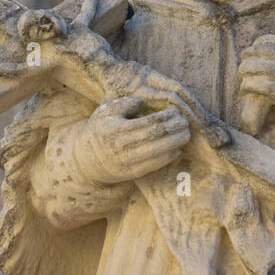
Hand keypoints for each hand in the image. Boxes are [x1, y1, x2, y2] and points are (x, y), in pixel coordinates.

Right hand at [72, 96, 190, 185]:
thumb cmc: (101, 129)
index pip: (145, 122)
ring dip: (174, 143)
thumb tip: (143, 102)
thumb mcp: (105, 111)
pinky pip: (153, 166)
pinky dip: (167, 158)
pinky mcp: (131, 173)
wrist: (88, 159)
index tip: (176, 111)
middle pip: (153, 137)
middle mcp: (119, 146)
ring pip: (156, 152)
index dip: (164, 117)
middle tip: (185, 122)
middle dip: (173, 129)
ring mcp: (126, 161)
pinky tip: (177, 149)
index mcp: (113, 128)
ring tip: (186, 135)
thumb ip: (123, 103)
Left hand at [238, 35, 274, 123]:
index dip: (255, 46)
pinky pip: (255, 85)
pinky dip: (246, 87)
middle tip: (243, 64)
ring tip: (242, 76)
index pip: (269, 42)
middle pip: (257, 52)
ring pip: (252, 67)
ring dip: (244, 72)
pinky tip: (245, 90)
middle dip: (246, 57)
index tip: (250, 51)